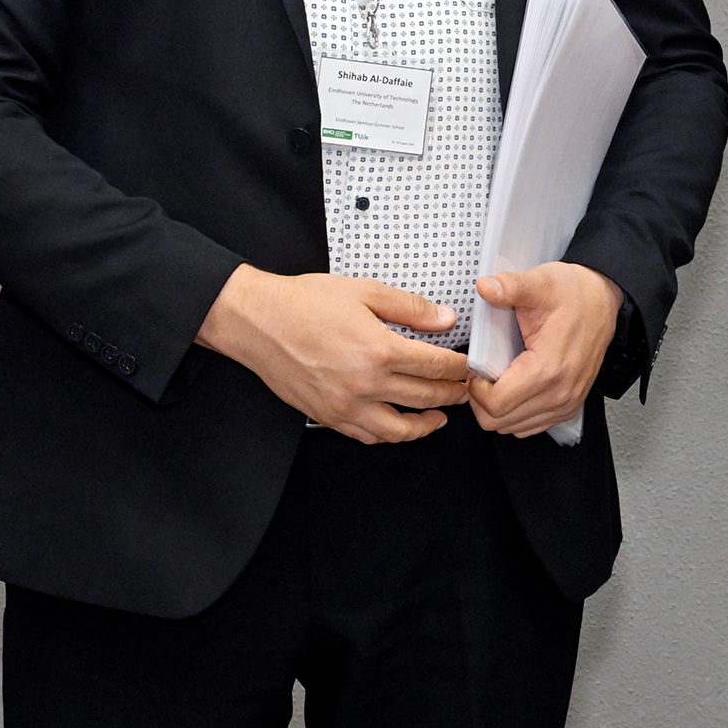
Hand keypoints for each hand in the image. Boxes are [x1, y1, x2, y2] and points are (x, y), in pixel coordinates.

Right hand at [197, 263, 468, 444]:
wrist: (257, 321)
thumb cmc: (303, 303)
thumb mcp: (365, 292)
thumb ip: (410, 308)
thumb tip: (445, 319)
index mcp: (379, 350)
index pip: (436, 366)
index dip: (460, 368)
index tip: (469, 366)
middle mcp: (365, 384)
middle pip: (425, 398)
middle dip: (452, 394)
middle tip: (464, 389)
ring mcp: (345, 405)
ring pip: (399, 429)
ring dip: (426, 425)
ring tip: (440, 417)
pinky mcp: (327, 416)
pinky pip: (366, 436)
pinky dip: (389, 435)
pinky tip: (398, 425)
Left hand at [469, 262, 622, 438]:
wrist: (603, 300)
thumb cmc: (574, 295)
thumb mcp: (540, 284)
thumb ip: (510, 286)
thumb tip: (485, 287)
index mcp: (548, 369)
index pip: (496, 404)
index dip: (476, 388)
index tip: (477, 369)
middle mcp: (560, 393)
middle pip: (499, 421)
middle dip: (481, 400)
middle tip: (482, 374)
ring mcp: (566, 403)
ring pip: (513, 429)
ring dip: (496, 409)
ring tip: (496, 380)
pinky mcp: (569, 406)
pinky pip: (530, 427)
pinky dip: (514, 414)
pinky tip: (513, 389)